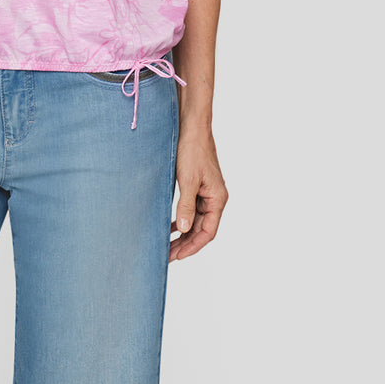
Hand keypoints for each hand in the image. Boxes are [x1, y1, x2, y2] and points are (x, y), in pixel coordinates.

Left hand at [170, 126, 227, 260]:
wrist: (191, 127)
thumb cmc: (192, 150)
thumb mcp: (187, 179)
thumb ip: (186, 205)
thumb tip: (185, 229)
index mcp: (217, 199)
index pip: (208, 232)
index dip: (193, 246)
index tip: (178, 256)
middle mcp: (215, 198)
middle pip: (201, 229)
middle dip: (185, 243)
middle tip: (167, 255)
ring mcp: (206, 193)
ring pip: (196, 221)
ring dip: (183, 233)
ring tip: (167, 245)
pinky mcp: (198, 187)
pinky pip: (191, 209)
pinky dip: (182, 219)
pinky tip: (171, 226)